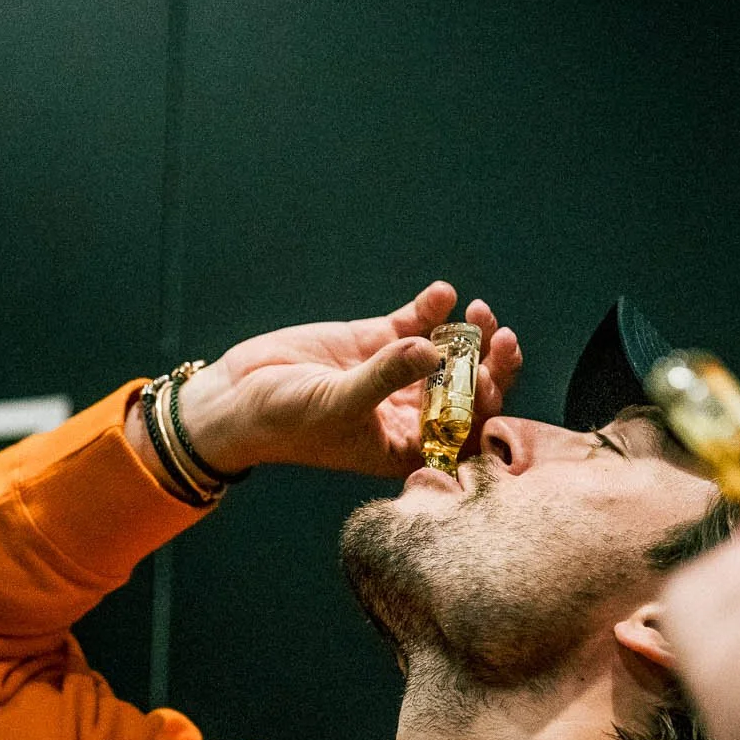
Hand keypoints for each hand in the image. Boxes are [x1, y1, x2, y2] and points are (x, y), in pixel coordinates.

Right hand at [169, 282, 522, 478]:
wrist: (238, 398)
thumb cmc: (285, 423)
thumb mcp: (337, 405)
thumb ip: (384, 377)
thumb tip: (431, 350)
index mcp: (406, 446)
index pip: (463, 432)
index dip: (484, 407)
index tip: (487, 380)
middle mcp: (409, 412)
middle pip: (466, 390)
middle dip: (490, 366)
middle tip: (501, 340)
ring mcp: (395, 374)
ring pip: (448, 354)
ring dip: (468, 334)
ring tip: (476, 312)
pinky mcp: (375, 342)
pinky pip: (415, 324)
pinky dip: (432, 308)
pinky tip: (442, 293)